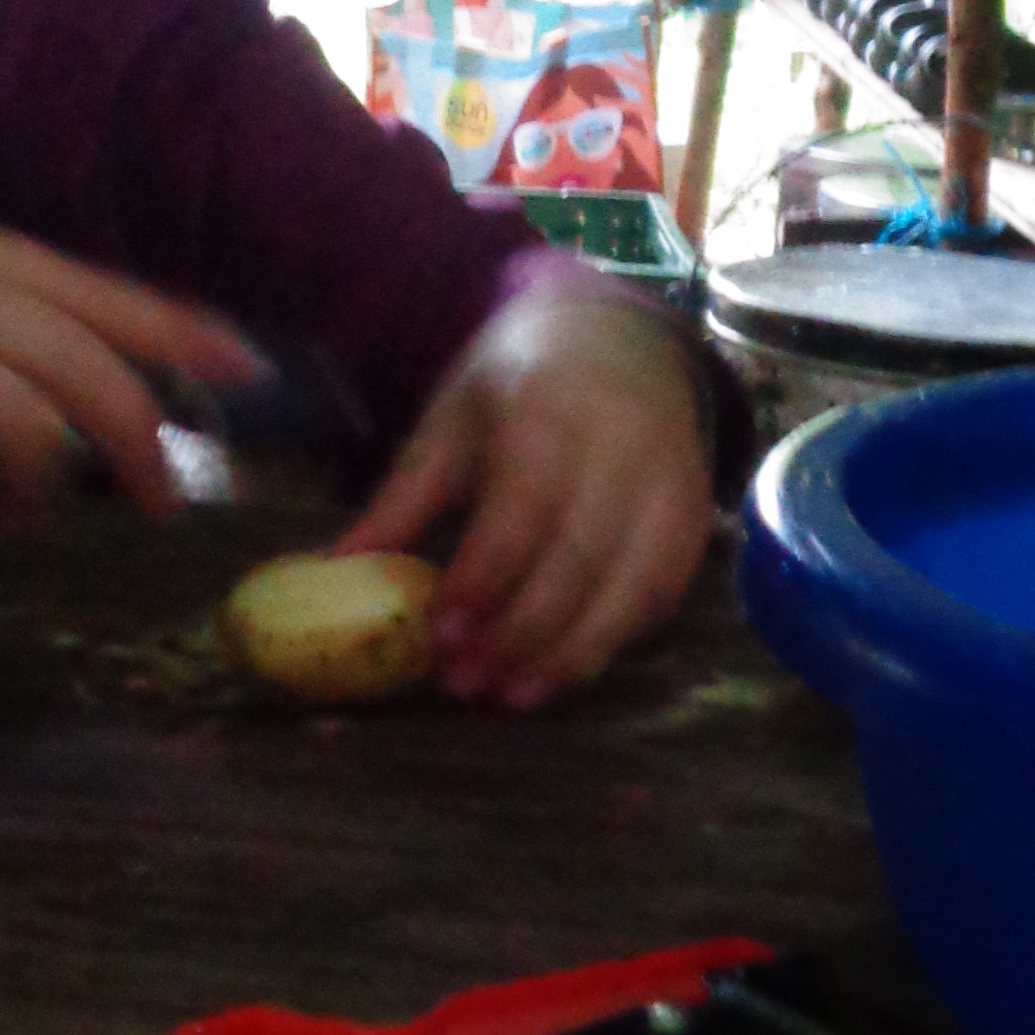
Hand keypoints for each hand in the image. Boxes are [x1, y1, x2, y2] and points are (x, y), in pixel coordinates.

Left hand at [337, 288, 712, 707]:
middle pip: (579, 559)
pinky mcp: (696, 516)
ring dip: (572, 653)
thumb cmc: (517, 383)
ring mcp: (671, 481)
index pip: (520, 510)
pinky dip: (617, 639)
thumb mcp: (450, 420)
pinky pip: (663, 592)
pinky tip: (566, 669)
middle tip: (466, 683)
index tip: (441, 636)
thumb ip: (404, 495)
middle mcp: (622, 446)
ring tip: (513, 695)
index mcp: (548, 408)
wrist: (617, 339)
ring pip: (631, 587)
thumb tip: (339, 565)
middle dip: (520, 633)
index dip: (483, 579)